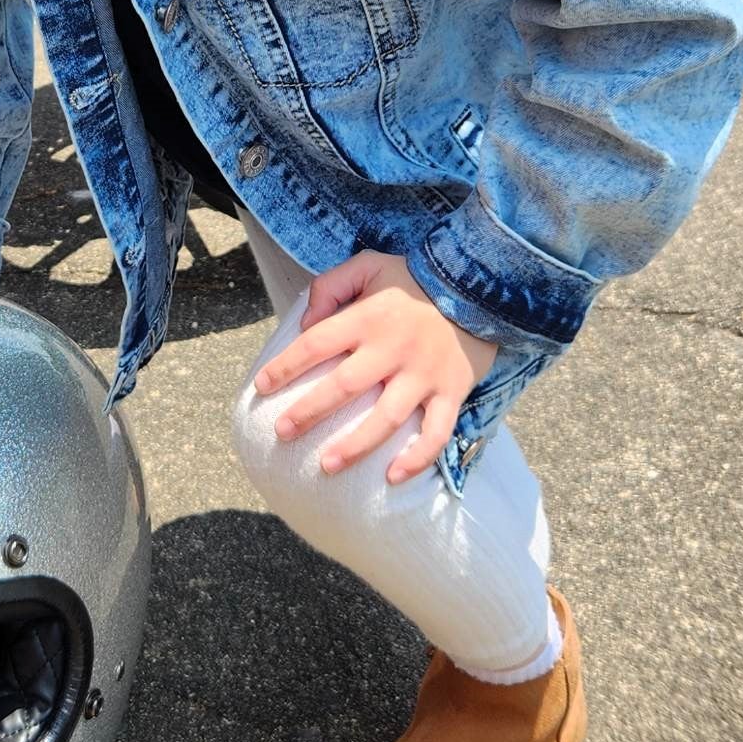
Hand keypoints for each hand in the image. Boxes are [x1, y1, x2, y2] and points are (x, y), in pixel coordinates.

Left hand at [251, 251, 496, 483]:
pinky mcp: (451, 392)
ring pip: (386, 417)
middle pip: (344, 386)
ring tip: (326, 466)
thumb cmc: (414, 279)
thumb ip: (331, 286)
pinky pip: (435, 432)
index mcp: (368, 317)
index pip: (317, 343)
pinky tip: (393, 477)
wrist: (480, 284)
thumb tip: (306, 321)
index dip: (286, 366)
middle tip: (282, 433)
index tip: (262, 386)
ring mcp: (423, 374)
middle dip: (309, 411)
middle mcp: (393, 348)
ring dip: (355, 445)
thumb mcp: (369, 265)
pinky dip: (417, 457)